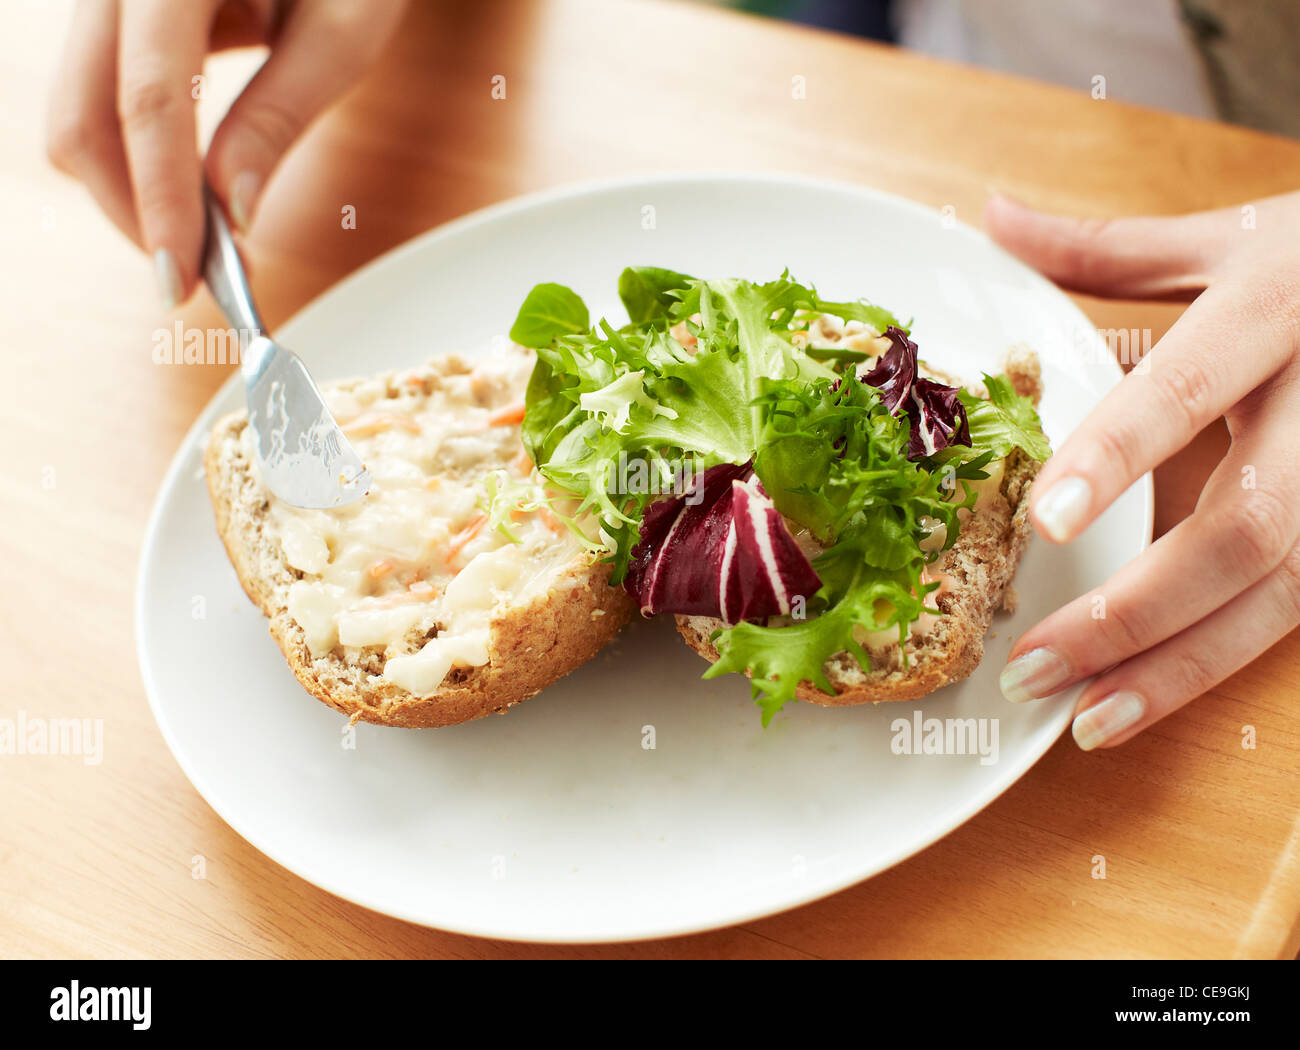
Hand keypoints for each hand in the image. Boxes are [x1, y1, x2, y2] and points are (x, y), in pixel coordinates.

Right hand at [46, 0, 407, 307]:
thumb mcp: (342, 31)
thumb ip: (279, 114)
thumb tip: (229, 214)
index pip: (149, 96)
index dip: (160, 197)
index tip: (183, 279)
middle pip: (83, 115)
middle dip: (134, 211)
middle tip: (198, 280)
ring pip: (78, 115)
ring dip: (131, 191)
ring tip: (205, 242)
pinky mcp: (111, 20)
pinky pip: (97, 101)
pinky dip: (136, 159)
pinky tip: (190, 194)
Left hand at [985, 190, 1299, 749]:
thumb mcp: (1234, 239)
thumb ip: (1108, 249)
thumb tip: (991, 219)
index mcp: (1278, 310)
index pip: (1188, 387)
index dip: (1120, 455)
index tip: (1047, 516)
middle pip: (1245, 527)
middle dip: (1136, 607)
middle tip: (1031, 661)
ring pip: (1278, 595)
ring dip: (1173, 667)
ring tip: (1080, 716)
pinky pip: (1297, 614)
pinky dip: (1213, 666)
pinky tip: (1139, 702)